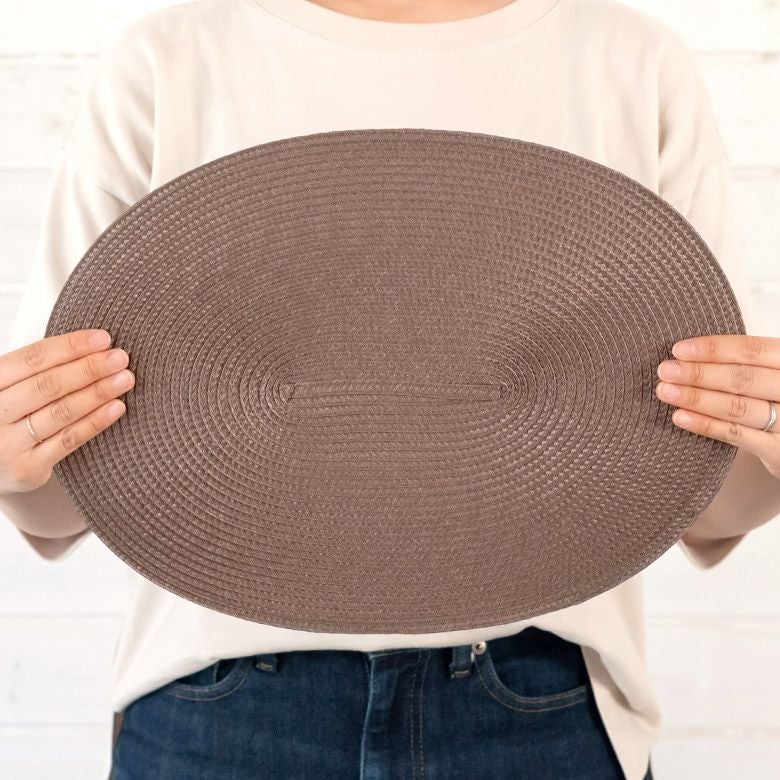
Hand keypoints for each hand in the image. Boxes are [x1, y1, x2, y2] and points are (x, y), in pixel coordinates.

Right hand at [0, 329, 134, 494]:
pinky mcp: (27, 467)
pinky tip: (116, 408)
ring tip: (125, 379)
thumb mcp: (11, 387)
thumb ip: (40, 370)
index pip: (32, 359)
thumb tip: (94, 346)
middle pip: (48, 385)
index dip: (70, 347)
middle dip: (90, 368)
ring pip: (61, 412)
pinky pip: (69, 440)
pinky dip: (95, 422)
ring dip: (98, 393)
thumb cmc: (6, 417)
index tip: (103, 339)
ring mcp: (8, 443)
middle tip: (120, 358)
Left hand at [656, 334, 779, 479]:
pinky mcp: (777, 449)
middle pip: (742, 379)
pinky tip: (680, 417)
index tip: (679, 350)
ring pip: (737, 407)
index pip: (752, 350)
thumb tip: (683, 356)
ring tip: (665, 392)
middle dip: (698, 374)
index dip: (713, 349)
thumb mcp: (766, 373)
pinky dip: (705, 425)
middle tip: (665, 371)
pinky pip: (736, 435)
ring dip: (696, 398)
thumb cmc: (772, 396)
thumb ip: (738, 363)